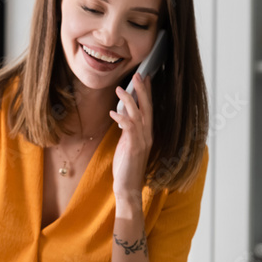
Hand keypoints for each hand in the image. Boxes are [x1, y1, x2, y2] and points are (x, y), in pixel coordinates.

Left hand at [109, 73, 152, 207]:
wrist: (128, 186)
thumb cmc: (126, 166)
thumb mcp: (127, 143)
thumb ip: (128, 130)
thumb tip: (123, 116)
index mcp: (147, 133)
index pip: (149, 109)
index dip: (148, 93)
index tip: (145, 78)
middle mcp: (148, 135)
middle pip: (147, 108)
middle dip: (143, 90)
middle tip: (139, 75)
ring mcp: (142, 141)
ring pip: (138, 115)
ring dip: (129, 100)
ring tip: (119, 88)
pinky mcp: (134, 147)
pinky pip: (129, 128)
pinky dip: (122, 118)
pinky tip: (113, 112)